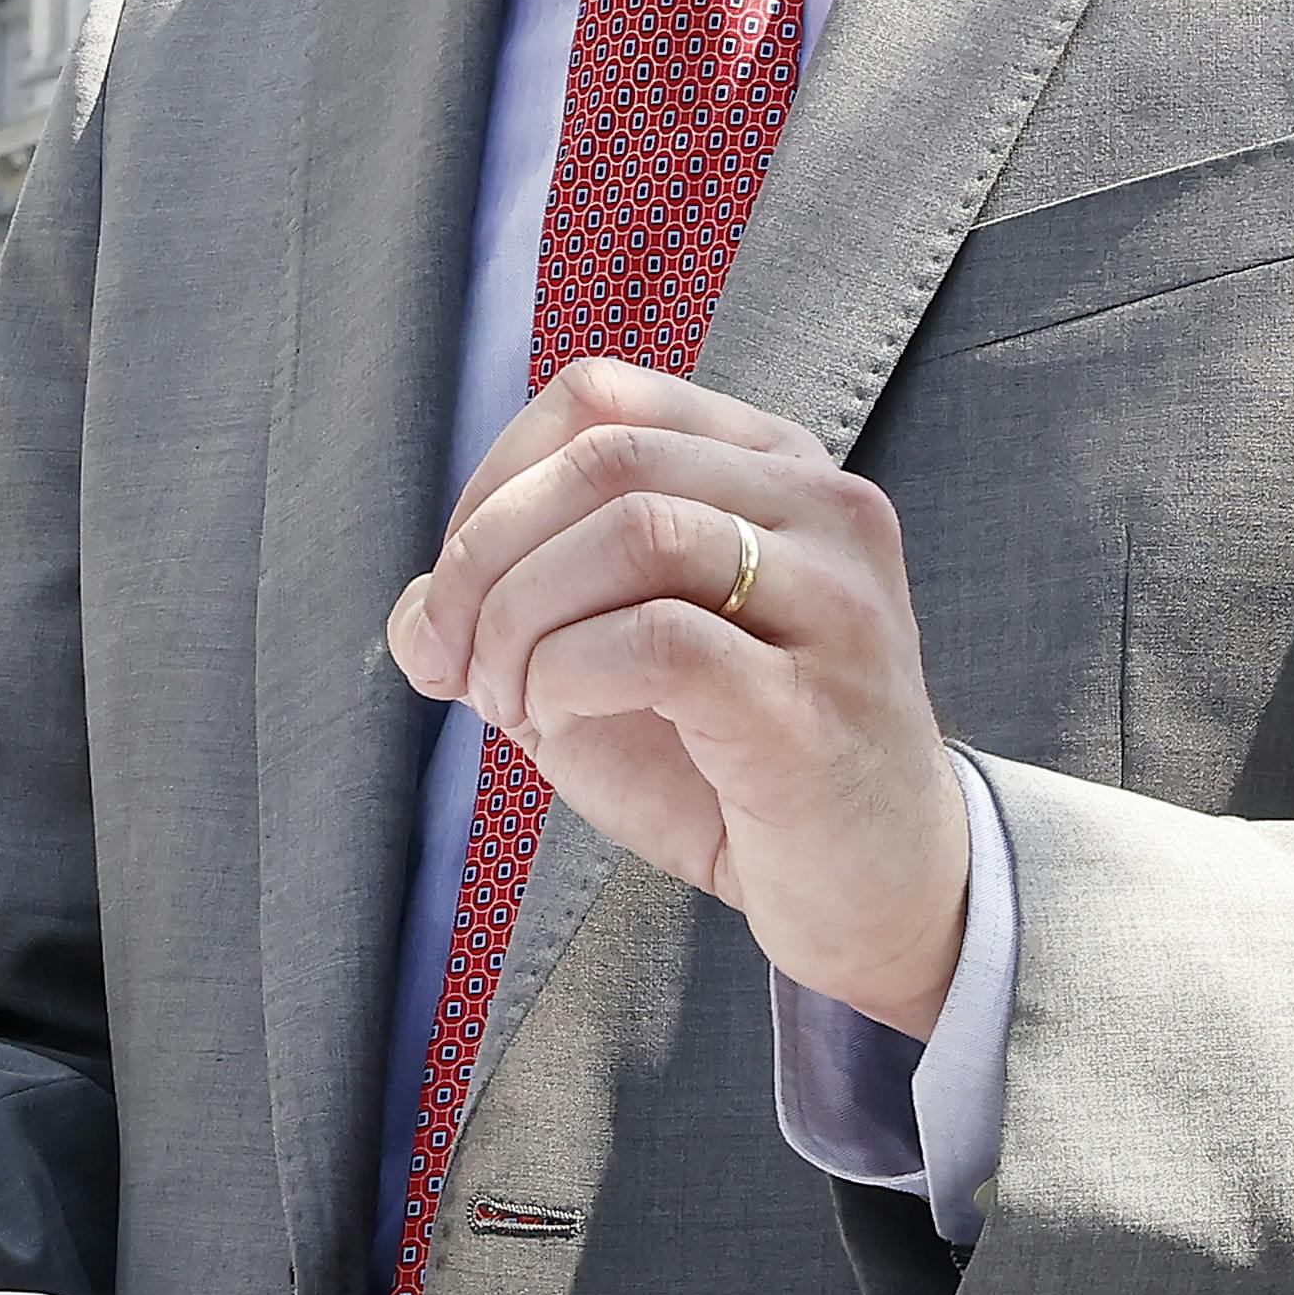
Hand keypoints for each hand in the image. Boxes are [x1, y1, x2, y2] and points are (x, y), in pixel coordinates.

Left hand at [381, 359, 967, 1030]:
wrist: (875, 896)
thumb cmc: (737, 772)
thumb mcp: (609, 670)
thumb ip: (515, 614)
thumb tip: (418, 616)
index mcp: (772, 467)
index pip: (598, 398)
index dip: (491, 486)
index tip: (456, 597)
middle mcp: (822, 506)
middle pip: (605, 456)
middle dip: (485, 559)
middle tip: (459, 664)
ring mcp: (835, 599)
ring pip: (631, 531)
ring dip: (520, 620)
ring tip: (512, 701)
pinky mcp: (814, 703)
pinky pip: (658, 640)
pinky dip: (565, 676)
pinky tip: (558, 725)